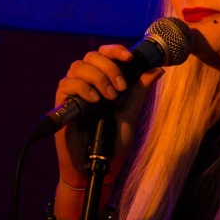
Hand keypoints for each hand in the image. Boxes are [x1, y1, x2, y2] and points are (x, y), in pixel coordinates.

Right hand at [53, 44, 163, 187]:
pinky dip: (82, 88)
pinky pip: (66, 84)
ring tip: (109, 98)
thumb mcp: (130, 114)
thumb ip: (139, 91)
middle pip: (91, 56)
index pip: (104, 54)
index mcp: (102, 83)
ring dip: (97, 77)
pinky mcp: (61, 106)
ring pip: (77, 66)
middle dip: (109, 67)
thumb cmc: (113, 144)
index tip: (128, 57)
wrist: (97, 169)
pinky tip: (94, 101)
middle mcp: (86, 84)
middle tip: (120, 88)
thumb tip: (157, 69)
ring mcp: (73, 94)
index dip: (114, 50)